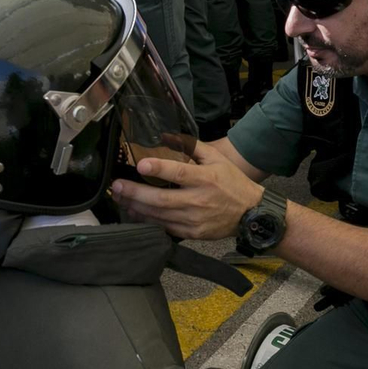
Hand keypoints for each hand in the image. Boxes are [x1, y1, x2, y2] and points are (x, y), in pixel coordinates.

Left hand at [110, 142, 264, 240]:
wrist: (251, 214)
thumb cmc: (233, 183)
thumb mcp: (217, 159)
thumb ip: (191, 146)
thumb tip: (166, 135)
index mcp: (206, 178)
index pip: (180, 173)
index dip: (159, 168)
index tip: (141, 165)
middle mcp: (199, 200)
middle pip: (162, 199)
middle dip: (136, 192)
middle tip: (117, 186)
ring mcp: (195, 219)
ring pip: (159, 215)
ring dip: (136, 207)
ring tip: (120, 198)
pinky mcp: (192, 233)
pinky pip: (165, 227)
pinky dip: (148, 221)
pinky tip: (136, 212)